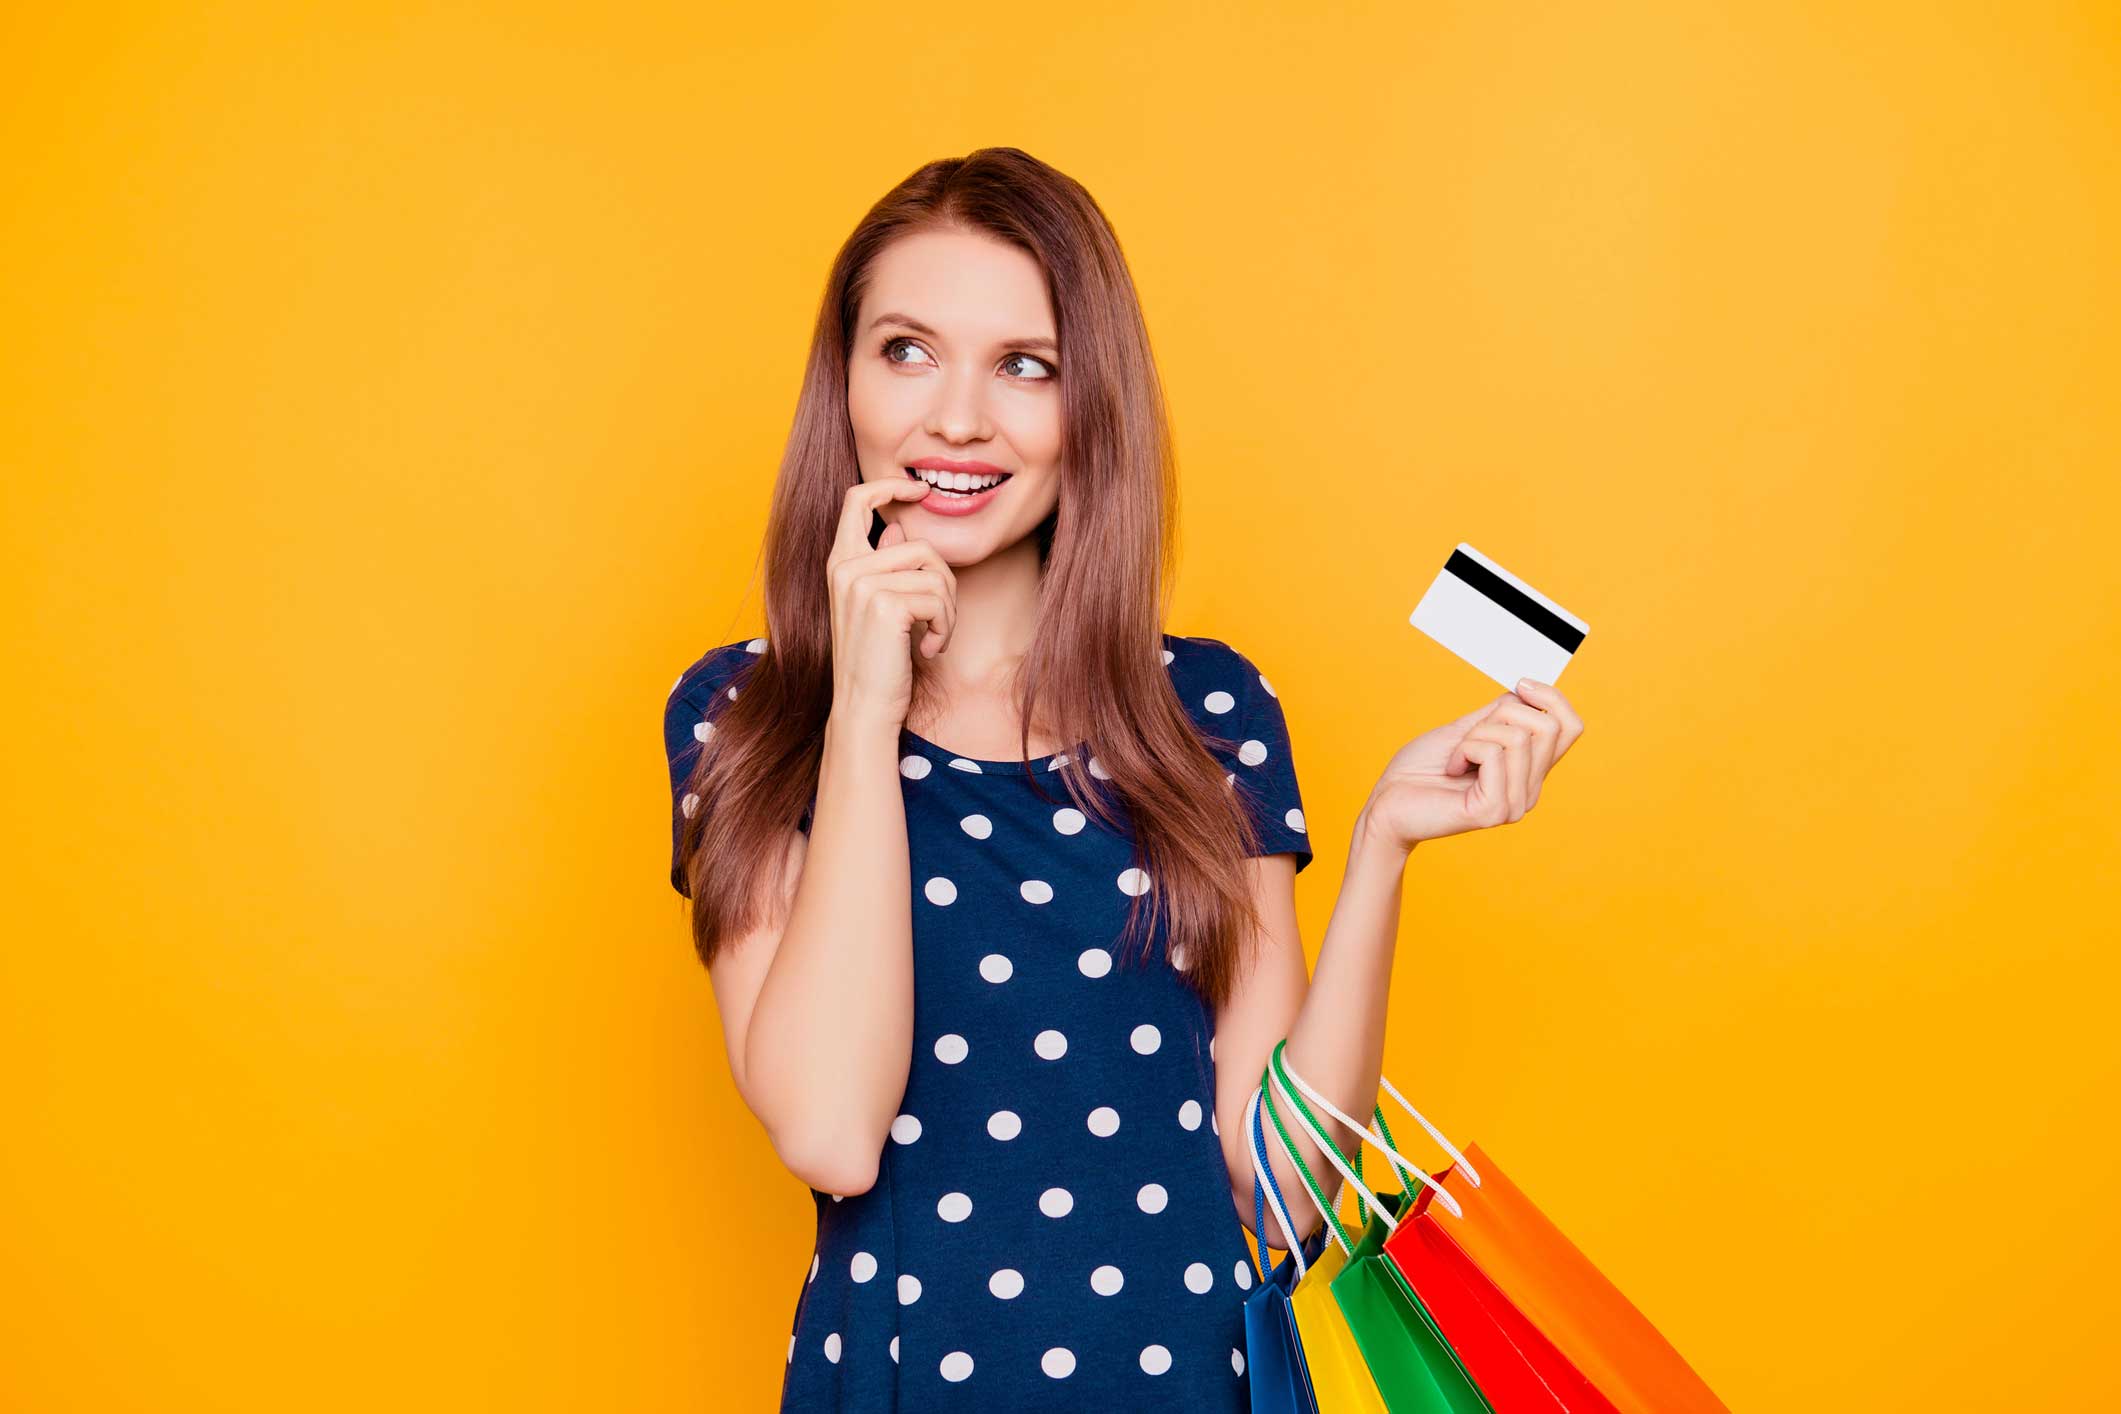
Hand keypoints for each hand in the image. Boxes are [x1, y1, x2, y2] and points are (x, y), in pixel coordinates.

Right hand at [825, 477, 957, 729]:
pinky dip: (945, 627)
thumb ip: (885, 564)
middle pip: (921, 545)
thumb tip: (900, 526)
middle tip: (939, 620)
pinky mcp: (884, 604)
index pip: (856, 499)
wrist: (863, 707)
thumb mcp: (877, 607)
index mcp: (839, 562)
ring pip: (935, 573)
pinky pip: (938, 598)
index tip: (921, 490)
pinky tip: (929, 650)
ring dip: (947, 612)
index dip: (890, 485)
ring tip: (932, 639)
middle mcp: (846, 567)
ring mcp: (862, 584)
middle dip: (944, 584)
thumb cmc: (875, 661)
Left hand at [1358, 678, 1584, 853]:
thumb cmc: (1419, 771)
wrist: (1386, 805)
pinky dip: (1466, 749)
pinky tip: (1453, 770)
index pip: (1571, 727)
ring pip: (1519, 737)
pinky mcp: (1494, 810)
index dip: (1551, 697)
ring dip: (1476, 735)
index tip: (1520, 685)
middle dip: (1500, 716)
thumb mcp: (1466, 729)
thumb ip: (1500, 714)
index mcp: (1528, 771)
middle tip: (1467, 738)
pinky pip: (1494, 754)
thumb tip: (1528, 692)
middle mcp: (1529, 790)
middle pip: (1547, 726)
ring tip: (1456, 758)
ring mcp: (1515, 804)